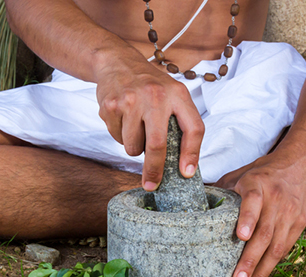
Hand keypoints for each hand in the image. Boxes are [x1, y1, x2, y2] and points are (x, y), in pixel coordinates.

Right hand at [95, 60, 203, 189]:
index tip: (187, 173)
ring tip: (136, 127)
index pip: (193, 128)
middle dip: (154, 170)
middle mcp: (156, 96)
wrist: (117, 62)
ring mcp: (131, 100)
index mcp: (178, 94)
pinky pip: (117, 138)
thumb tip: (183, 164)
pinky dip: (120, 136)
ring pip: (133, 146)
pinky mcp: (111, 106)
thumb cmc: (150, 86)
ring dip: (135, 147)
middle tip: (151, 184)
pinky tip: (123, 118)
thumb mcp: (172, 95)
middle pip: (157, 145)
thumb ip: (179, 123)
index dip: (192, 154)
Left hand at [216, 152, 305, 276]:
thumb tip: (192, 205)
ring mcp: (290, 214)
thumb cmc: (263, 173)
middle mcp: (276, 200)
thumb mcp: (240, 174)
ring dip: (261, 272)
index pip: (253, 201)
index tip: (241, 236)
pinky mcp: (300, 225)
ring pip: (277, 247)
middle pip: (265, 233)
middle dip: (250, 259)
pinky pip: (285, 250)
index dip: (248, 218)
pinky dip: (271, 268)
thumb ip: (221, 190)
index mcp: (257, 185)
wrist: (301, 164)